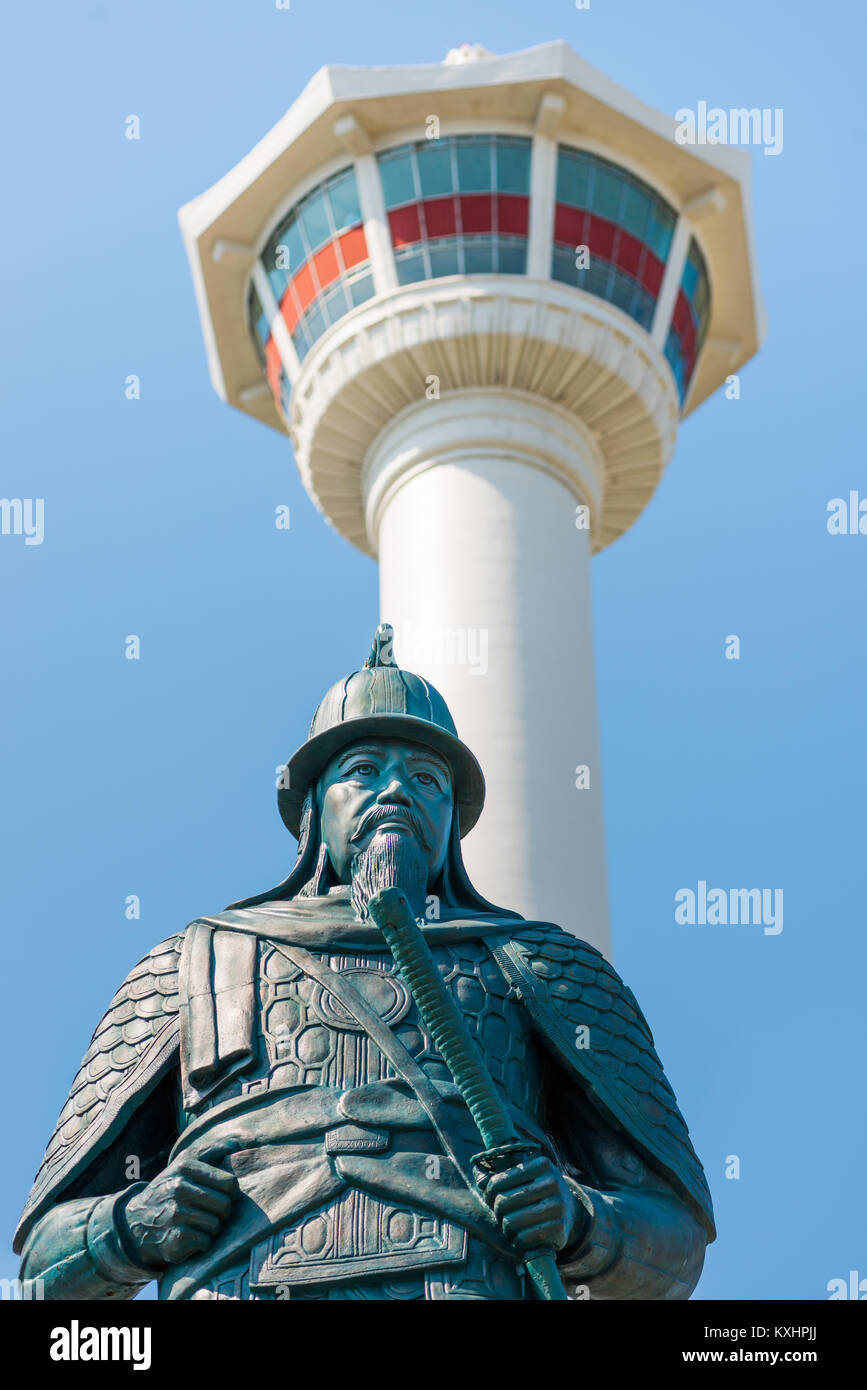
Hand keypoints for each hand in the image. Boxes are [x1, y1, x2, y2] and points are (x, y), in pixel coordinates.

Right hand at [120, 1154, 237, 1267]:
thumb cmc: (169, 1191)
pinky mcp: (175, 1237)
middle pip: (225, 1205)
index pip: (229, 1182)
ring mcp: (176, 1212)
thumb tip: (234, 1141)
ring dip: (211, 1228)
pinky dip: (202, 1243)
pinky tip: (190, 1236)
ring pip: (216, 1225)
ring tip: (197, 1223)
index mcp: (185, 1166)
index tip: (224, 1196)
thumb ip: (209, 1151)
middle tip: (210, 1213)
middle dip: (222, 1213)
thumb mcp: (182, 1165)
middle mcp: (178, 1187)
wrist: (136, 1222)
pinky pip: (206, 1242)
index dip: (231, 1193)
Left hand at [479, 1153, 585, 1254]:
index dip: (489, 1192)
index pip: (499, 1180)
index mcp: (542, 1164)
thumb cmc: (538, 1191)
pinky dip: (517, 1240)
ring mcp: (558, 1205)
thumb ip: (502, 1175)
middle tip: (501, 1214)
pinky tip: (520, 1237)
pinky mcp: (559, 1228)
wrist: (569, 1211)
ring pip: (511, 1222)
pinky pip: (524, 1238)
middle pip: (503, 1202)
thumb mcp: (527, 1176)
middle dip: (497, 1212)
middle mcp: (553, 1182)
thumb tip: (479, 1181)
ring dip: (506, 1228)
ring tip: (509, 1226)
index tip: (491, 1197)